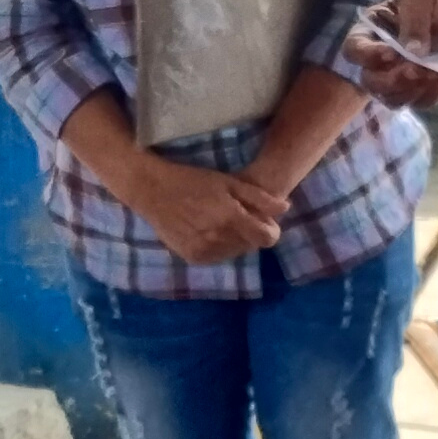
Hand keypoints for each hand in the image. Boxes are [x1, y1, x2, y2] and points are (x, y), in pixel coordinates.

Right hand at [135, 157, 281, 265]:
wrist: (152, 191)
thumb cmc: (192, 180)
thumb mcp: (228, 182)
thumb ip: (259, 197)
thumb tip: (285, 209)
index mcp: (231, 218)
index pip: (267, 238)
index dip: (269, 229)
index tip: (262, 220)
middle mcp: (219, 239)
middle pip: (251, 245)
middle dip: (250, 233)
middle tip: (236, 216)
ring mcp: (204, 251)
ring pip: (234, 253)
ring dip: (234, 241)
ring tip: (220, 222)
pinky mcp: (192, 258)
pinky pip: (217, 257)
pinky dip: (218, 247)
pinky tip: (208, 230)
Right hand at [353, 0, 437, 110]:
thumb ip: (414, 16)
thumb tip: (411, 51)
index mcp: (375, 28)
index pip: (353, 48)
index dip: (367, 56)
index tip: (392, 54)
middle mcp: (382, 55)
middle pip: (370, 81)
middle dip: (393, 80)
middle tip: (419, 69)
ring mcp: (403, 73)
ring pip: (392, 98)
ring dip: (414, 90)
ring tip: (437, 73)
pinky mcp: (424, 85)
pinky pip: (420, 102)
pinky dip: (433, 94)